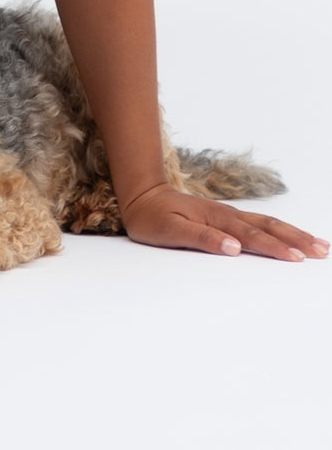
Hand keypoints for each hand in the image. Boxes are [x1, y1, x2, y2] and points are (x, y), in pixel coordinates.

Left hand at [121, 183, 328, 261]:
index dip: (274, 248)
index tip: (297, 258)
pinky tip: (289, 237)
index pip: (251, 237)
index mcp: (215, 219)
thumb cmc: (152, 217)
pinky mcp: (226, 218)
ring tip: (318, 245)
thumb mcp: (169, 230)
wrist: (141, 195)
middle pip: (267, 227)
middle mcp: (226, 215)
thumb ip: (200, 237)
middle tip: (321, 252)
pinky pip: (258, 223)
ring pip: (266, 223)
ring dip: (292, 234)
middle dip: (295, 239)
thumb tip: (232, 248)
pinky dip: (278, 230)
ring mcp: (227, 215)